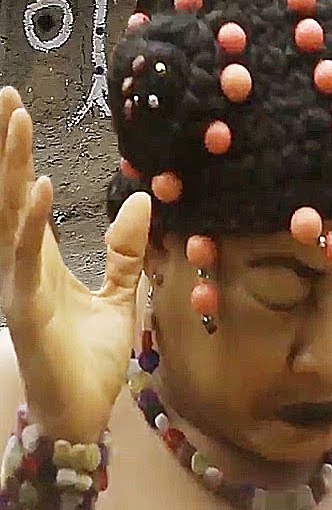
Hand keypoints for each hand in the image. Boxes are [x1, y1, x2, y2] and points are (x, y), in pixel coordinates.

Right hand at [0, 87, 149, 442]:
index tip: (17, 110)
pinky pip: (27, 258)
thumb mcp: (118, 294)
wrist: (81, 412)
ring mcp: (18, 284)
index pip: (25, 194)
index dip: (19, 155)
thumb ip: (123, 250)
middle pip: (9, 193)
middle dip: (6, 146)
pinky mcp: (26, 309)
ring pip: (10, 214)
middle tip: (6, 97)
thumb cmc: (88, 357)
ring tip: (16, 122)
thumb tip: (141, 199)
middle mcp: (19, 264)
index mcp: (37, 258)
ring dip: (14, 167)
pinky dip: (33, 222)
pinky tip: (41, 188)